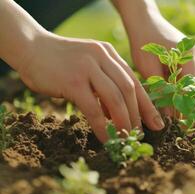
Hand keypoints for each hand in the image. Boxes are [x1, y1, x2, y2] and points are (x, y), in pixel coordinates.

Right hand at [17, 32, 164, 141]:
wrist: (31, 48)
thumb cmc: (63, 61)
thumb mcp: (90, 65)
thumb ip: (106, 83)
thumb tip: (119, 113)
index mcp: (109, 54)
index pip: (134, 81)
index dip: (148, 104)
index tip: (157, 122)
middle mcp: (102, 57)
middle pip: (129, 89)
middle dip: (139, 115)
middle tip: (141, 134)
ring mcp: (87, 68)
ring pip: (115, 98)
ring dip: (124, 121)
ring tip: (127, 137)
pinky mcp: (73, 81)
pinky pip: (93, 109)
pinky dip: (103, 126)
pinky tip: (106, 138)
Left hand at [116, 0, 194, 114]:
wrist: (144, 20)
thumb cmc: (142, 41)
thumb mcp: (148, 68)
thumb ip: (160, 91)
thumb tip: (167, 118)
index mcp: (188, 56)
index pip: (194, 90)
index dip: (188, 108)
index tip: (180, 124)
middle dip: (190, 105)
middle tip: (179, 124)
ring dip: (188, 97)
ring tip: (176, 114)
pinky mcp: (192, 55)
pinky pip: (193, 76)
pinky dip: (185, 88)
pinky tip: (175, 98)